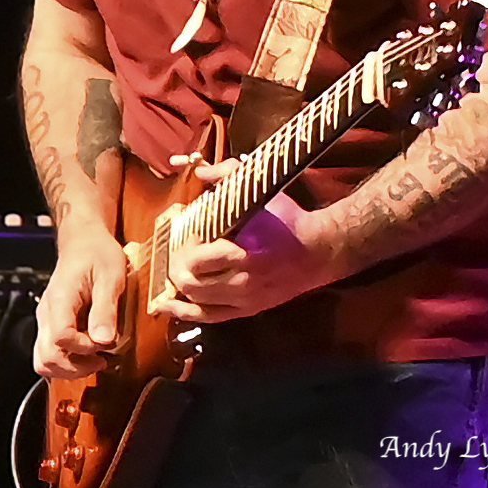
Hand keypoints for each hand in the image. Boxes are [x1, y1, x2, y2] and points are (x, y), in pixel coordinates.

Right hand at [33, 219, 127, 379]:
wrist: (84, 241)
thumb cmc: (98, 253)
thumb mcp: (111, 274)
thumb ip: (106, 307)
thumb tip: (104, 340)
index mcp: (61, 298)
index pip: (60, 338)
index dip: (83, 348)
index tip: (104, 343)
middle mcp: (47, 312)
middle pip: (46, 358)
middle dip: (76, 367)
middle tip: (103, 360)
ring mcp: (46, 320)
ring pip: (43, 361)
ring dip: (69, 369)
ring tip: (96, 360)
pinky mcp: (50, 324)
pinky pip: (49, 353)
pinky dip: (66, 362)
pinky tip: (88, 355)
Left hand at [156, 160, 333, 323]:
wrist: (318, 251)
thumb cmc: (288, 220)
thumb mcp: (261, 193)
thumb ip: (230, 176)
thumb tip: (200, 171)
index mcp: (244, 252)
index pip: (198, 258)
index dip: (186, 244)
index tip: (189, 229)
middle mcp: (242, 280)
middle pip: (192, 281)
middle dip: (177, 266)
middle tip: (175, 250)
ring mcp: (245, 298)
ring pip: (197, 300)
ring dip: (179, 286)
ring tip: (170, 272)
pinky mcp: (248, 309)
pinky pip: (210, 316)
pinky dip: (185, 312)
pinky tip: (169, 306)